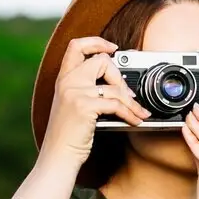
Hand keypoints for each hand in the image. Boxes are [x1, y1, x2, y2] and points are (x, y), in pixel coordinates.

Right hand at [37, 37, 152, 167]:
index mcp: (63, 78)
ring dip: (132, 102)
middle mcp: (67, 82)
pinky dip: (130, 113)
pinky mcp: (84, 106)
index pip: (76, 46)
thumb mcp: (72, 106)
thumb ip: (86, 89)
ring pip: (114, 87)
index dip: (96, 42)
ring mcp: (75, 92)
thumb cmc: (67, 135)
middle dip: (121, 77)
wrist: (58, 156)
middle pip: (102, 60)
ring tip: (140, 112)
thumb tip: (117, 83)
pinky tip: (135, 120)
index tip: (112, 48)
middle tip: (128, 94)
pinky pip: (116, 104)